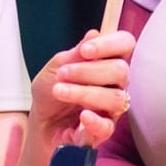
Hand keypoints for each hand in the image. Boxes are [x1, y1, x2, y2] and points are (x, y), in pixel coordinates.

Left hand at [28, 29, 133, 148]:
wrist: (40, 119)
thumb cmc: (51, 89)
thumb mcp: (57, 66)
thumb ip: (75, 53)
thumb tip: (94, 34)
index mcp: (107, 62)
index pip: (126, 44)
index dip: (110, 44)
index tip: (85, 50)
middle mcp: (115, 84)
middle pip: (121, 71)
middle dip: (88, 70)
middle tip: (62, 74)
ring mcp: (111, 108)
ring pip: (115, 98)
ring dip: (83, 93)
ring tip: (59, 91)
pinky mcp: (102, 131)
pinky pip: (108, 127)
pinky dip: (95, 120)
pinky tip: (82, 114)